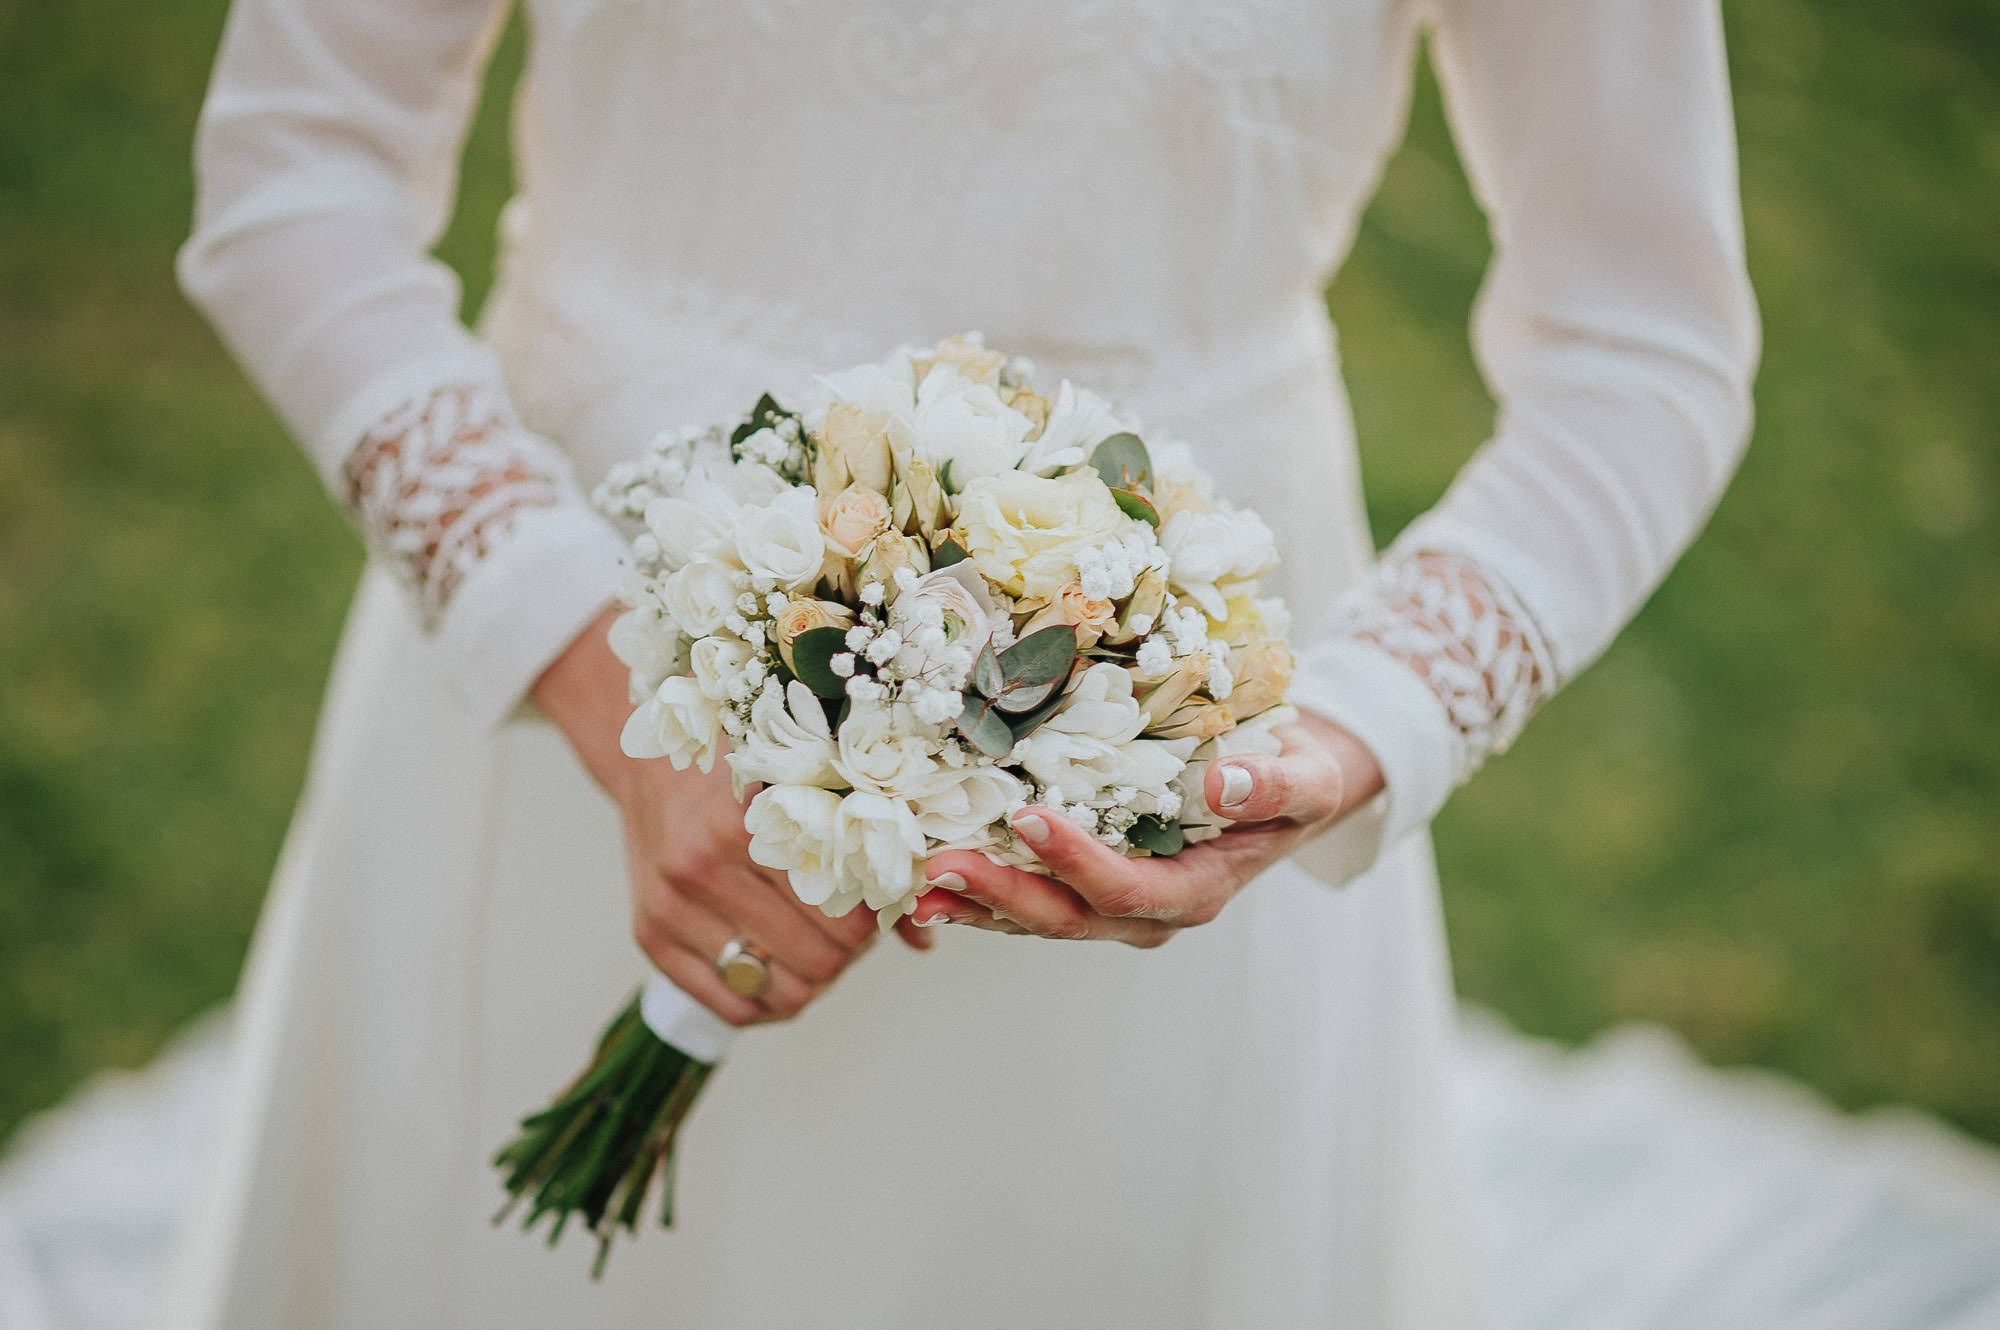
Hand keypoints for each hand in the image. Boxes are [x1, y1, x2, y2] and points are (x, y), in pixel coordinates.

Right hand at [534, 609, 929, 1026]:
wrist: (652, 771)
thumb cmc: (742, 780)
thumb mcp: (805, 794)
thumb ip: (868, 856)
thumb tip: (923, 936)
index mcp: (750, 821)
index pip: (845, 909)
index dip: (872, 919)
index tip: (872, 904)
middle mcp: (703, 864)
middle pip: (819, 958)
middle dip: (847, 953)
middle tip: (847, 931)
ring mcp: (672, 906)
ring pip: (780, 991)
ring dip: (812, 979)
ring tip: (815, 948)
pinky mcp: (650, 938)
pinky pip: (733, 1008)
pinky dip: (768, 1001)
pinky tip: (777, 970)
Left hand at [914, 712, 1382, 945]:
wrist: (1293, 786)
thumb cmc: (1300, 780)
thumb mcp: (1310, 779)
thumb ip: (1275, 787)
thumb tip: (1220, 784)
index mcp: (1196, 891)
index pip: (1127, 889)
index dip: (1076, 862)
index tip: (1029, 818)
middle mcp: (1148, 909)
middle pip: (1064, 916)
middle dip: (999, 894)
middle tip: (938, 865)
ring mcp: (1115, 902)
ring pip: (1036, 916)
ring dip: (975, 902)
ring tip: (916, 880)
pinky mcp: (1088, 881)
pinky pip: (1029, 895)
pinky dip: (981, 889)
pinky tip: (931, 874)